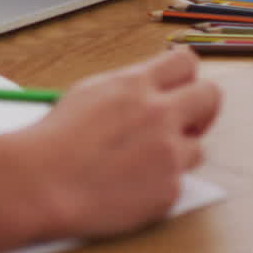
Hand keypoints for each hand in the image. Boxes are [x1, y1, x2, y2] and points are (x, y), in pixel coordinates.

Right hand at [19, 48, 220, 239]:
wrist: (42, 183)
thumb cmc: (55, 140)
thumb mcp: (88, 93)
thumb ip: (128, 88)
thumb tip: (152, 86)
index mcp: (135, 85)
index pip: (186, 62)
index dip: (185, 75)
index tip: (180, 87)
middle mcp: (159, 114)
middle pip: (210, 97)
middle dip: (200, 109)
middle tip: (183, 123)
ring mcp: (168, 153)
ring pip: (197, 146)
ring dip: (176, 152)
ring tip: (138, 161)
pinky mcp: (170, 189)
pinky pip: (178, 181)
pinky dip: (158, 183)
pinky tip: (128, 184)